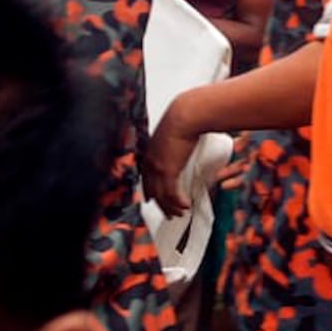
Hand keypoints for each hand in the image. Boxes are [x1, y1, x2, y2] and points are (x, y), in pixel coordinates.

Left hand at [143, 94, 204, 216]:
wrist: (184, 117)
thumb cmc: (181, 121)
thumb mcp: (170, 136)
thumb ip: (170, 146)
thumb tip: (177, 150)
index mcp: (149, 153)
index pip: (145, 177)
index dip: (149, 190)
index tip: (152, 199)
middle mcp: (150, 162)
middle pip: (152, 190)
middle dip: (161, 205)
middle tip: (169, 213)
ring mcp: (157, 167)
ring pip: (161, 195)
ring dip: (171, 207)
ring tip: (180, 212)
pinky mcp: (168, 171)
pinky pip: (171, 194)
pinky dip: (178, 202)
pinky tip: (186, 205)